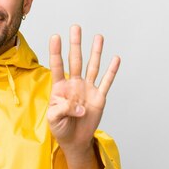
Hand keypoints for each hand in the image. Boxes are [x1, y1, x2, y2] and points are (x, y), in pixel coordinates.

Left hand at [48, 25, 119, 151]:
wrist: (74, 140)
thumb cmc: (60, 128)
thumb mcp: (54, 119)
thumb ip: (62, 110)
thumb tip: (79, 106)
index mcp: (59, 87)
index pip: (57, 66)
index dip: (56, 52)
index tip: (55, 36)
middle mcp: (74, 84)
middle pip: (75, 60)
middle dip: (76, 44)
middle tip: (76, 27)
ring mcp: (87, 89)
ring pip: (92, 66)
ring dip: (95, 52)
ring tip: (98, 37)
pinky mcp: (99, 97)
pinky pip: (106, 82)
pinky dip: (112, 71)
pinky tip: (115, 59)